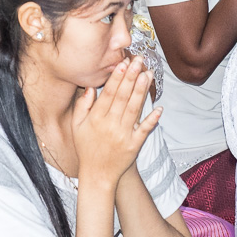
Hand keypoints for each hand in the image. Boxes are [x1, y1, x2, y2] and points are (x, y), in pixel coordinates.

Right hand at [72, 57, 160, 185]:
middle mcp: (110, 125)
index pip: (109, 94)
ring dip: (142, 91)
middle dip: (131, 77)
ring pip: (134, 109)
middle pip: (123, 97)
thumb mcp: (77, 126)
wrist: (97, 175)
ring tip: (148, 74)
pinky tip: (159, 107)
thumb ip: (82, 106)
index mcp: (96, 119)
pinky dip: (152, 119)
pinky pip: (144, 129)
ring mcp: (123, 135)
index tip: (123, 63)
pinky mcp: (134, 145)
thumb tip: (91, 88)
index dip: (117, 78)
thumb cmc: (86, 148)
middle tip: (138, 61)